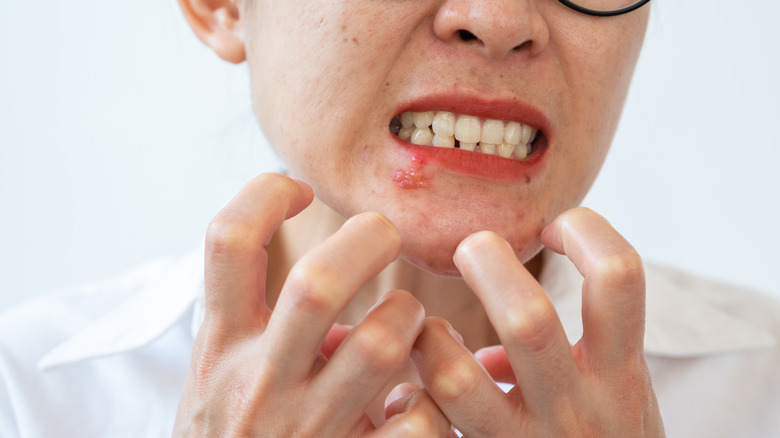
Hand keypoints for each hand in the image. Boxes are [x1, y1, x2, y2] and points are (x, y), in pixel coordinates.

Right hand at [173, 173, 450, 436]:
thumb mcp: (222, 379)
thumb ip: (262, 327)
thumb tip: (342, 285)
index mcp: (220, 348)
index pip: (226, 242)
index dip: (264, 194)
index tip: (297, 188)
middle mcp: (257, 384)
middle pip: (318, 282)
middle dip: (367, 240)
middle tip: (386, 234)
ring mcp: (307, 431)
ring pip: (383, 342)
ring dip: (412, 320)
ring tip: (408, 328)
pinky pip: (419, 422)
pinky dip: (431, 407)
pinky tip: (416, 410)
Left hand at [411, 208, 664, 436]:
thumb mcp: (618, 395)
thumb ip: (573, 351)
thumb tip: (491, 339)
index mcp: (621, 375)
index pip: (619, 278)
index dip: (585, 232)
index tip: (555, 226)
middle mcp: (578, 409)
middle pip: (526, 318)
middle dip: (488, 266)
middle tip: (471, 248)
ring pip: (454, 376)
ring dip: (429, 339)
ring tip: (428, 330)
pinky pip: (427, 424)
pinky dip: (409, 399)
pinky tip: (410, 398)